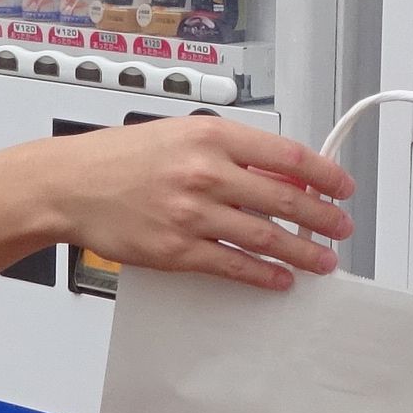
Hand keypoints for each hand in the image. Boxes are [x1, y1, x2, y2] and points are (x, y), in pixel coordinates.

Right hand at [43, 116, 353, 292]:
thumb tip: (282, 173)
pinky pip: (232, 265)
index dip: (324, 174)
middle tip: (340, 228)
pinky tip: (280, 278)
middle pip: (284, 199)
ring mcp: (192, 214)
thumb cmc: (122, 158)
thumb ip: (232, 151)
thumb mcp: (182, 135)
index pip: (287, 155)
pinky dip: (262, 274)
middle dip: (321, 218)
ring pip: (265, 237)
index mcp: (212, 137)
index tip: (342, 187)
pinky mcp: (177, 249)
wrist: (70, 184)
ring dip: (301, 252)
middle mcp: (205, 173)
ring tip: (322, 260)